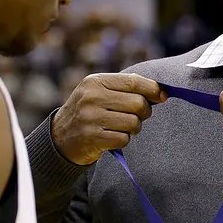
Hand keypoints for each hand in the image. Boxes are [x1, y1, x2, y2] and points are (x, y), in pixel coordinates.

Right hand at [52, 74, 166, 164]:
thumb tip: (161, 93)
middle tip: (137, 116)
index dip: (153, 89)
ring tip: (122, 127)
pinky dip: (123, 140)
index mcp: (95, 82)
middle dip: (144, 112)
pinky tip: (112, 137)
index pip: (134, 82)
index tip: (162, 96)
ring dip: (134, 128)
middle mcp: (91, 98)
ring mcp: (90, 118)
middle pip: (138, 104)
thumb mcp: (99, 92)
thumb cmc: (89, 111)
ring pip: (133, 123)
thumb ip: (126, 88)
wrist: (59, 138)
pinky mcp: (92, 138)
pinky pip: (124, 139)